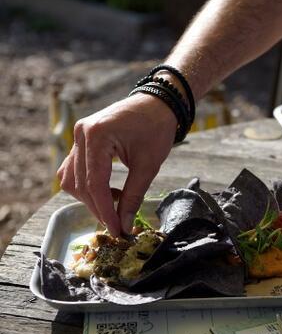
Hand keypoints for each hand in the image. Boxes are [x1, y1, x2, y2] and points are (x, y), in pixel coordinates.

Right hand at [57, 93, 176, 236]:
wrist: (158, 103)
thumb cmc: (157, 129)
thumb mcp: (149, 165)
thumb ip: (133, 196)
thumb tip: (124, 224)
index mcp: (97, 136)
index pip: (94, 183)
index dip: (104, 211)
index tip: (116, 229)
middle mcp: (81, 134)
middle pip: (79, 184)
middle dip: (97, 207)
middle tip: (118, 223)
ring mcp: (78, 135)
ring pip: (71, 178)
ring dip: (90, 197)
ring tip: (116, 202)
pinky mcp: (82, 138)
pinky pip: (74, 168)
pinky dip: (87, 184)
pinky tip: (107, 190)